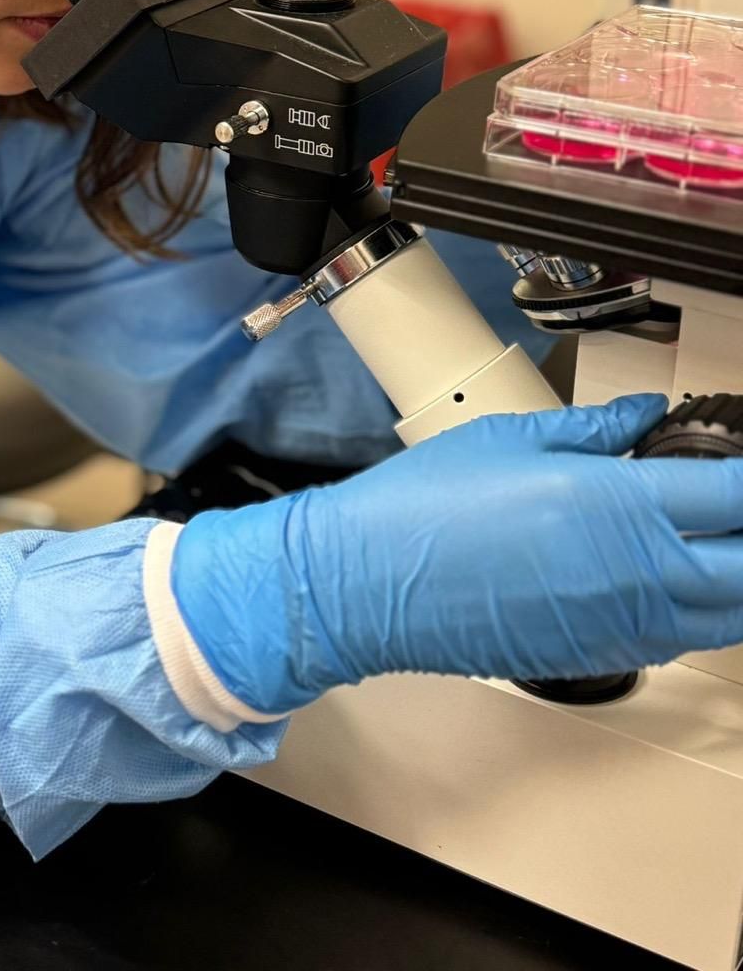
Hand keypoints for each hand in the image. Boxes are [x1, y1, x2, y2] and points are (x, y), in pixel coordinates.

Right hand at [170, 394, 742, 714]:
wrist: (366, 585)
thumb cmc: (422, 508)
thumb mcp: (509, 438)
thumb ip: (595, 428)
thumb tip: (648, 415)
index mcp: (615, 504)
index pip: (731, 495)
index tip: (733, 462)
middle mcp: (635, 573)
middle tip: (721, 503)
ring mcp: (623, 626)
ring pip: (727, 615)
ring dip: (731, 576)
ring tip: (708, 537)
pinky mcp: (601, 658)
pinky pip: (681, 640)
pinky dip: (696, 610)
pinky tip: (666, 574)